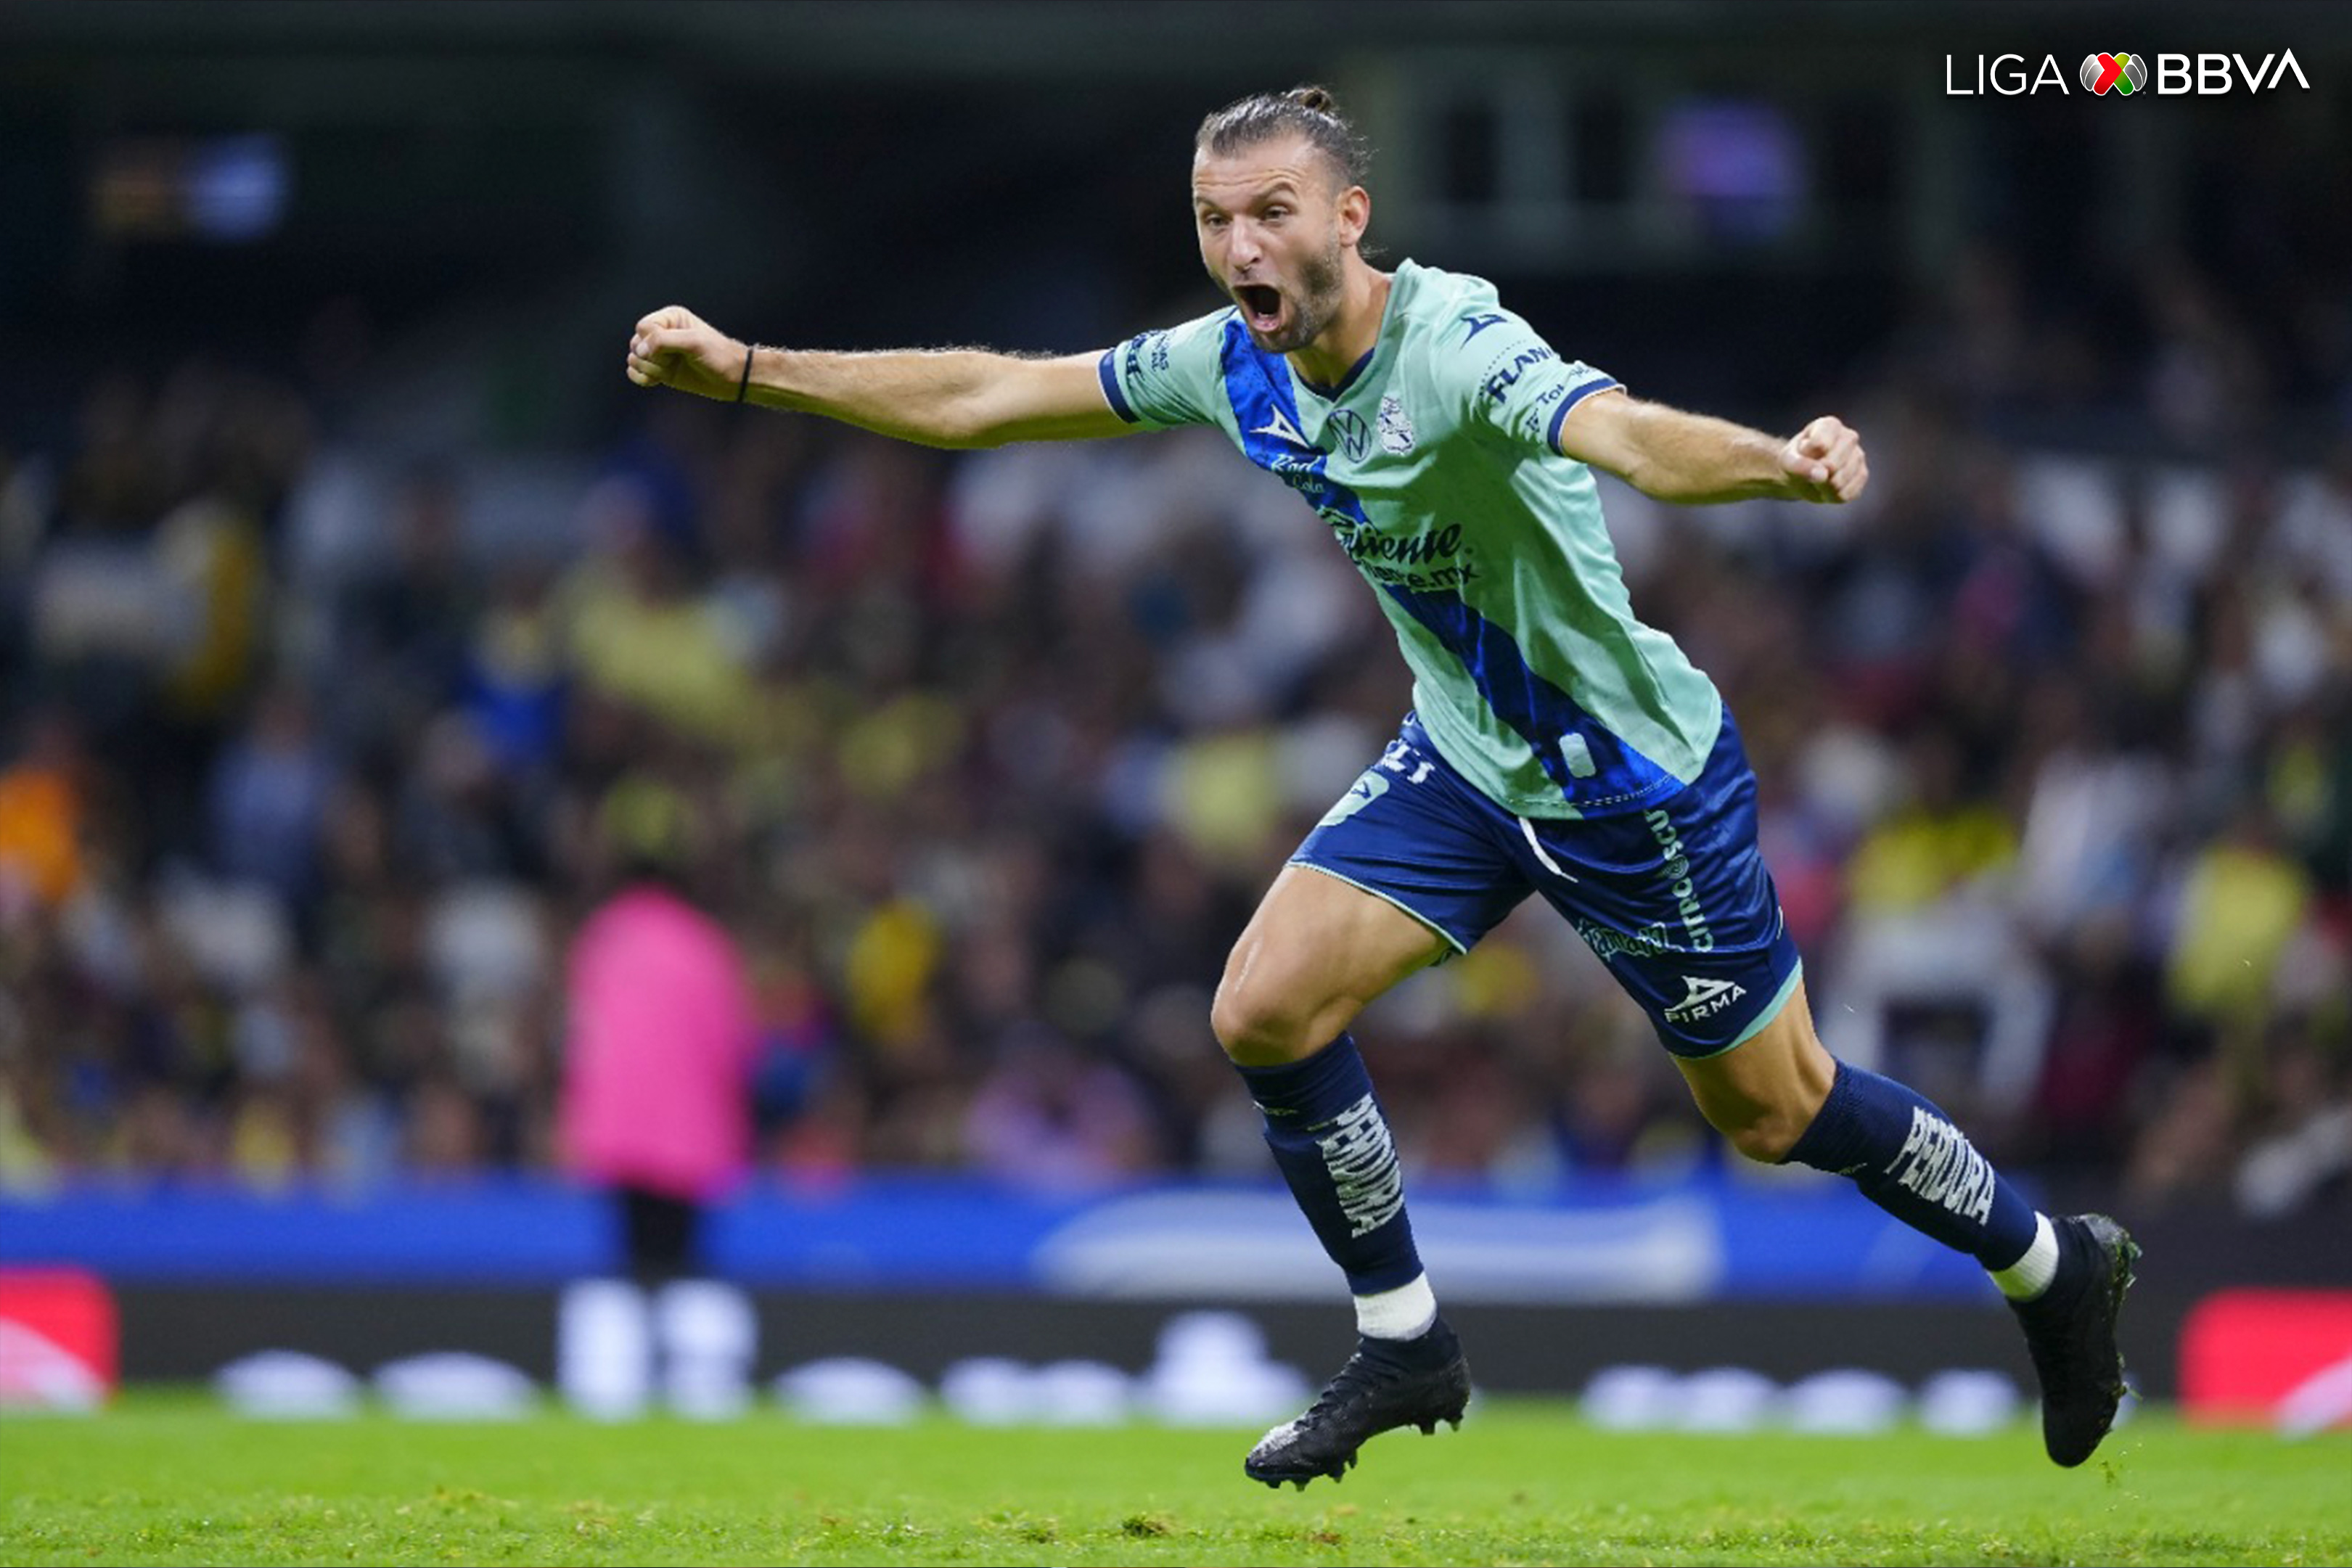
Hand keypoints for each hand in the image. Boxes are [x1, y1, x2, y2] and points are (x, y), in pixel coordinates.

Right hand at [626, 305, 750, 400]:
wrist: (732, 378)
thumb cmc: (717, 356)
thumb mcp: (693, 343)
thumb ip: (663, 341)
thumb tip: (637, 351)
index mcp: (670, 318)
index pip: (643, 327)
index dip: (651, 342)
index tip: (671, 351)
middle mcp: (661, 333)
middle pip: (635, 343)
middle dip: (651, 357)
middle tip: (674, 361)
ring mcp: (659, 353)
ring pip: (634, 359)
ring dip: (650, 369)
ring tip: (671, 370)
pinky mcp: (658, 370)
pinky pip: (634, 372)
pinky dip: (642, 378)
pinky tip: (658, 380)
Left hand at [1778, 415, 1867, 502]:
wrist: (1804, 472)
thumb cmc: (1796, 460)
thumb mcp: (1787, 460)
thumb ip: (1799, 465)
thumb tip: (1823, 475)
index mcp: (1830, 425)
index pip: (1820, 445)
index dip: (1806, 457)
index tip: (1802, 454)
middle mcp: (1849, 437)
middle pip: (1831, 465)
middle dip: (1815, 474)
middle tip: (1811, 469)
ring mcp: (1858, 456)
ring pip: (1839, 482)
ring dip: (1822, 487)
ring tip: (1819, 478)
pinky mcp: (1862, 475)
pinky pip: (1846, 494)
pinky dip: (1831, 496)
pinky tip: (1828, 487)